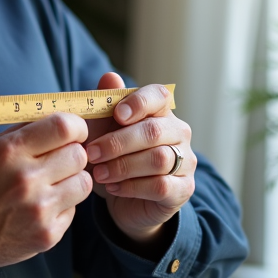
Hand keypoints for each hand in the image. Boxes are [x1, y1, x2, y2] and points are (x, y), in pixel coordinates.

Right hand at [0, 113, 91, 277]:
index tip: (73, 132)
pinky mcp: (47, 235)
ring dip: (72, 180)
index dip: (75, 126)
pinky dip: (62, 206)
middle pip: (79, 155)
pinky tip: (40, 207)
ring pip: (84, 183)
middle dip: (72, 153)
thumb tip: (56, 117)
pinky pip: (73, 211)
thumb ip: (22, 132)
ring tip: (51, 184)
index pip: (64, 127)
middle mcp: (27, 179)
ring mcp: (39, 210)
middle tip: (59, 159)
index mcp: (10, 152)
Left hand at [85, 73, 195, 243]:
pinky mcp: (183, 189)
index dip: (139, 102)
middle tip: (92, 153)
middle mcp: (179, 133)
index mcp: (161, 112)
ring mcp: (185, 162)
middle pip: (154, 131)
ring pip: (158, 159)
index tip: (116, 114)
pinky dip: (132, 187)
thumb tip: (110, 77)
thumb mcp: (103, 132)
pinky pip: (161, 186)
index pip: (159, 96)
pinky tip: (113, 188)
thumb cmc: (115, 158)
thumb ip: (106, 105)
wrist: (125, 201)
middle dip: (118, 142)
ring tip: (99, 173)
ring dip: (123, 166)